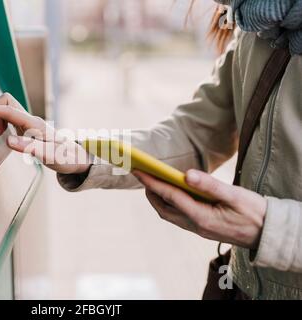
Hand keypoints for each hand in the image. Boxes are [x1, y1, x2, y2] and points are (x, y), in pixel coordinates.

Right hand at [0, 93, 91, 174]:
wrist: (77, 158)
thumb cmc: (66, 158)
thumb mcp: (50, 156)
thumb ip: (30, 148)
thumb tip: (8, 141)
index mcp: (35, 125)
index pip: (8, 111)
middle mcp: (31, 120)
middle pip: (6, 103)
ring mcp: (30, 123)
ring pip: (7, 109)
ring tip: (2, 135)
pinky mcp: (28, 128)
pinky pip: (10, 118)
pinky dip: (2, 123)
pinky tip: (6, 136)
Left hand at [132, 169, 266, 248]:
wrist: (268, 233)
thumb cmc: (254, 212)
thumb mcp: (234, 195)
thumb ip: (210, 185)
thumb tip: (186, 174)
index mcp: (201, 217)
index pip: (169, 196)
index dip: (151, 182)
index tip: (138, 170)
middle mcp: (195, 225)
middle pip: (163, 208)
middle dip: (150, 191)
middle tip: (142, 174)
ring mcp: (197, 229)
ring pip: (169, 214)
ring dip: (158, 198)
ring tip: (153, 181)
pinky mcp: (201, 228)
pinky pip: (178, 216)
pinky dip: (169, 204)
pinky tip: (172, 192)